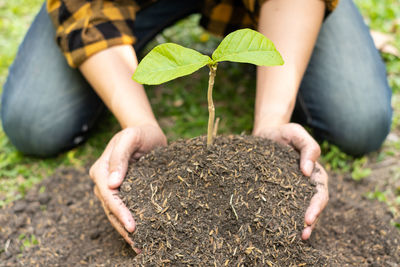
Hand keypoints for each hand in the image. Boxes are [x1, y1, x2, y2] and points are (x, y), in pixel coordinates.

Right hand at [89, 124, 166, 251]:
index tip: (132, 226)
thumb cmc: (139, 133)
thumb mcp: (131, 137)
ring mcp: (112, 187)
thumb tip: (112, 184)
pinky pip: (125, 208)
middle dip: (123, 227)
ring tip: (140, 246)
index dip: (120, 212)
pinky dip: (131, 221)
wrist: (146, 132)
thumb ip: (120, 157)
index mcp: (101, 169)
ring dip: (126, 229)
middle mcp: (103, 181)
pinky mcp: (124, 191)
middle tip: (138, 245)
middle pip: (110, 209)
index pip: (108, 195)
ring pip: (115, 213)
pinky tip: (142, 234)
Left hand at [253, 122, 328, 239]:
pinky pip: (281, 205)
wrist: (265, 133)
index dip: (316, 207)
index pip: (320, 193)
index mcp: (315, 173)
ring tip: (293, 238)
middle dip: (310, 222)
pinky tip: (275, 227)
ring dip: (298, 224)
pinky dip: (281, 217)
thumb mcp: (296, 133)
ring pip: (298, 209)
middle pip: (312, 207)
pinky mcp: (276, 190)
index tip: (308, 218)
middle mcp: (305, 184)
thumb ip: (308, 148)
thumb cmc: (284, 133)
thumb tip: (307, 171)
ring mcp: (291, 189)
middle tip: (303, 234)